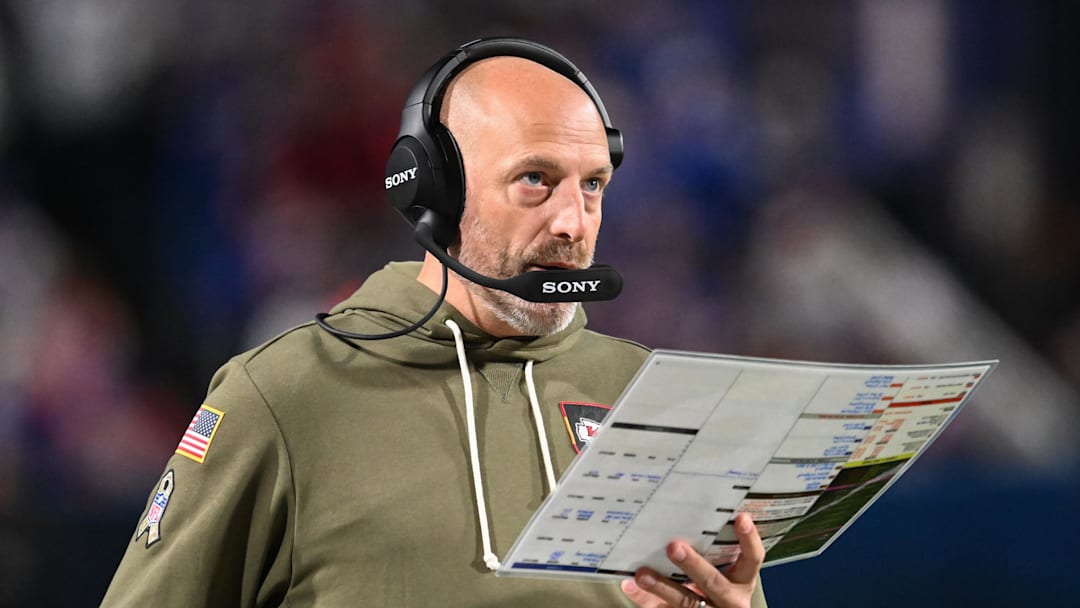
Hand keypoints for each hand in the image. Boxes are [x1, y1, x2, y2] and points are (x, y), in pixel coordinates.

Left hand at [620, 512, 763, 607]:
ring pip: (687, 602)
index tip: (740, 517)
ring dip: (662, 587)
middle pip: (715, 583)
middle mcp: (731, 600)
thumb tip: (679, 521)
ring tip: (642, 574)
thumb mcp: (718, 575)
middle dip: (694, 565)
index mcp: (741, 582)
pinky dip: (645, 599)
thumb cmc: (712, 590)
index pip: (752, 559)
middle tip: (674, 547)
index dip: (749, 539)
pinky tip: (630, 587)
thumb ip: (706, 552)